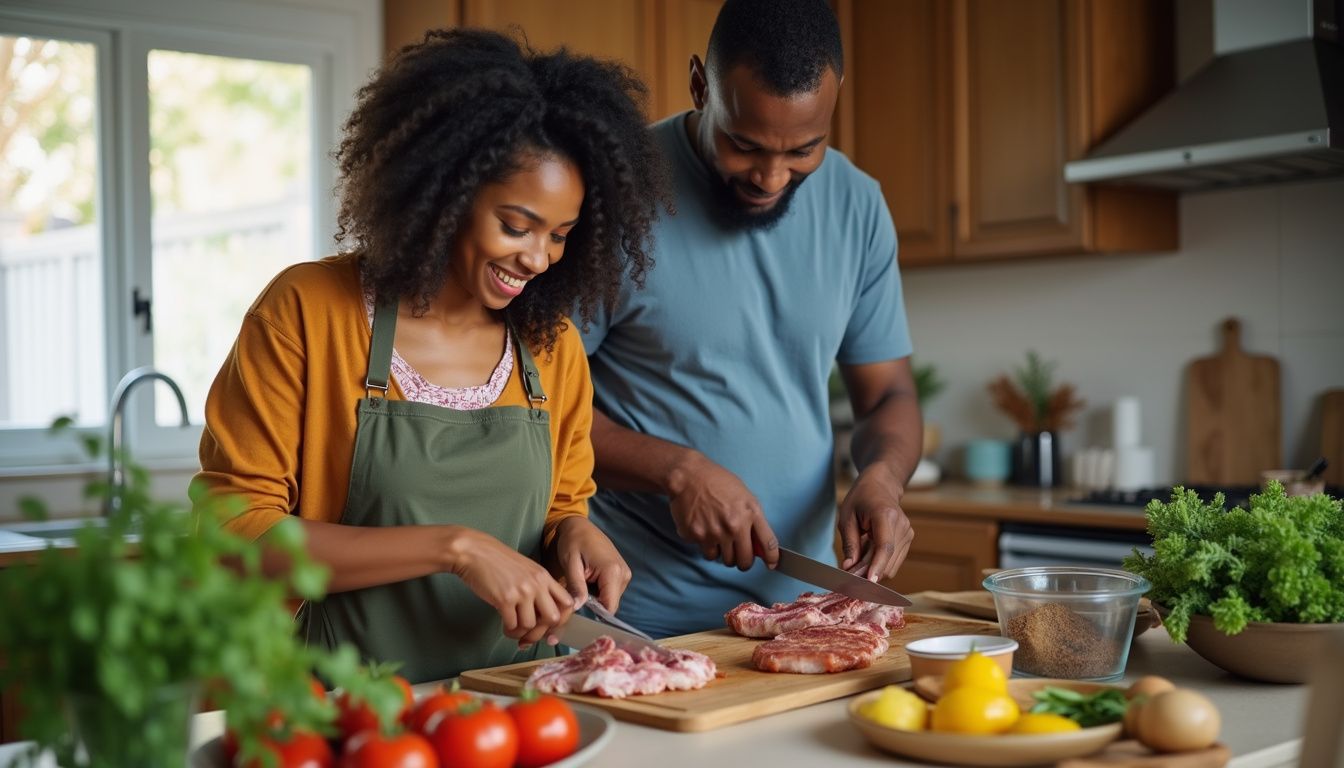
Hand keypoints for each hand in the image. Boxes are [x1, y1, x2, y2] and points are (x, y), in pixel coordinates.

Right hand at [448, 527, 574, 648]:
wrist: (473, 551)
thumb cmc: (496, 561)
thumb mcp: (525, 569)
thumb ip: (537, 587)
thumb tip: (541, 615)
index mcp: (544, 576)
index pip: (568, 603)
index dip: (562, 619)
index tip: (549, 626)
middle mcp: (536, 584)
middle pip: (553, 618)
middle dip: (542, 631)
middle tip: (530, 633)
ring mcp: (521, 591)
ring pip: (530, 625)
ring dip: (521, 632)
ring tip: (513, 629)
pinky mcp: (504, 599)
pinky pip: (513, 625)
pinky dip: (509, 630)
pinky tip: (505, 626)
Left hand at [551, 516, 631, 613]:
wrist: (580, 526)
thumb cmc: (573, 542)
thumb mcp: (571, 564)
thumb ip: (576, 587)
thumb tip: (577, 607)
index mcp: (613, 571)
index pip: (610, 607)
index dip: (595, 614)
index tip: (579, 611)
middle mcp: (623, 574)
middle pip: (610, 605)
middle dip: (593, 607)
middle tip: (575, 597)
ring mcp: (625, 574)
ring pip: (610, 600)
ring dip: (596, 599)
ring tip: (581, 587)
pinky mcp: (622, 574)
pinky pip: (611, 592)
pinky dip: (599, 592)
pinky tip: (587, 583)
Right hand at [668, 452, 778, 570]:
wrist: (688, 476)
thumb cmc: (717, 481)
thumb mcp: (744, 495)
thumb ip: (753, 519)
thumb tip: (759, 543)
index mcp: (750, 513)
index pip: (768, 543)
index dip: (772, 558)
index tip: (771, 564)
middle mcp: (734, 525)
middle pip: (744, 561)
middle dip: (743, 562)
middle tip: (739, 555)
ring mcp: (714, 532)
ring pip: (724, 560)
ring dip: (723, 553)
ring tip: (718, 536)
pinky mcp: (696, 536)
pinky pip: (706, 552)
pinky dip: (706, 545)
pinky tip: (704, 528)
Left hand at [837, 463, 913, 581]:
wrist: (881, 486)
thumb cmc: (861, 499)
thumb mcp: (847, 517)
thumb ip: (849, 544)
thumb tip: (849, 568)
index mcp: (885, 515)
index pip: (884, 546)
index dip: (877, 566)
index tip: (869, 582)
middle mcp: (902, 525)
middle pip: (888, 560)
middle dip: (868, 573)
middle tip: (847, 578)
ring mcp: (908, 533)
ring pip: (891, 565)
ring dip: (873, 571)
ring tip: (856, 563)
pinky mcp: (908, 540)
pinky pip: (893, 562)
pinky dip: (879, 566)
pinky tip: (867, 557)